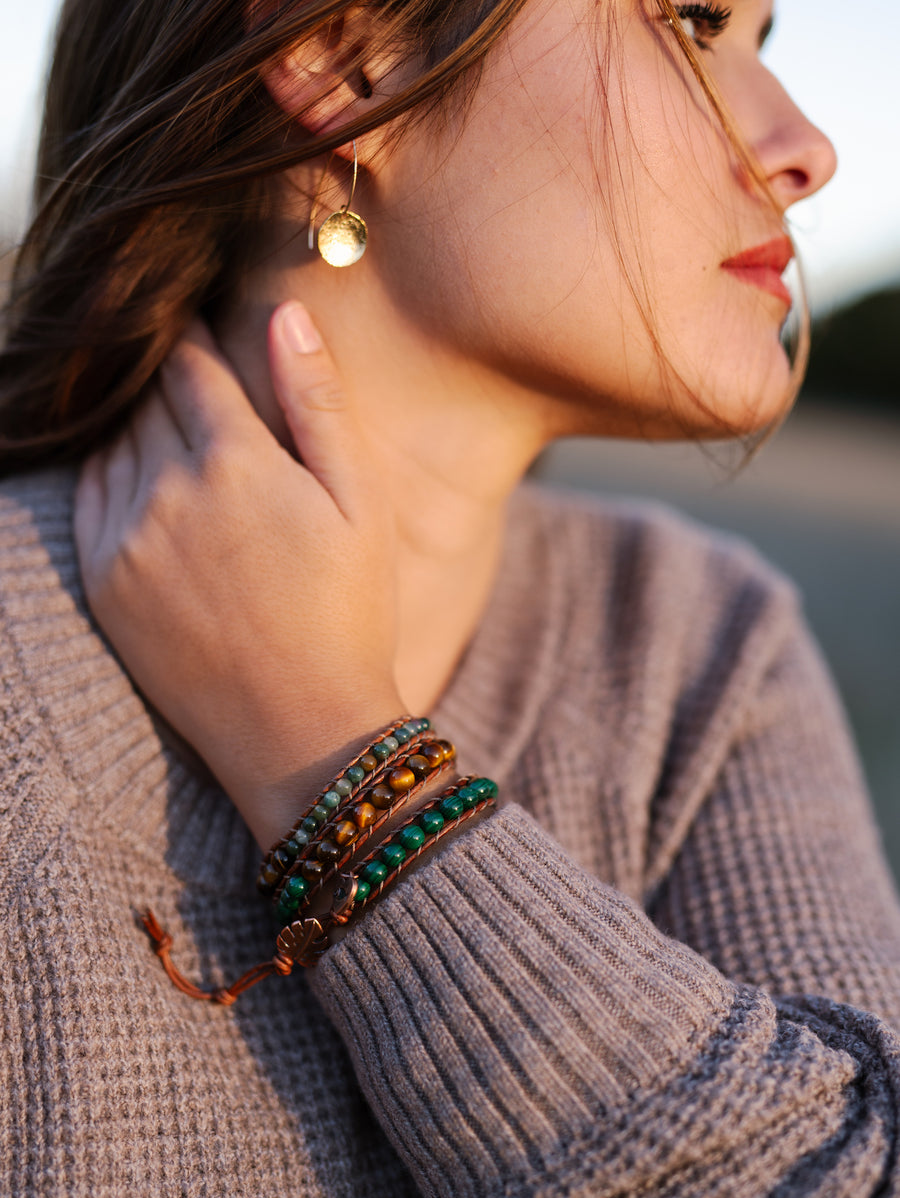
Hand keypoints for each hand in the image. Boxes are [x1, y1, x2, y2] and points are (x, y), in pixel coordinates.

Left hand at [74, 303, 404, 846]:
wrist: (302, 732)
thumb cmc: (350, 615)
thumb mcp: (360, 504)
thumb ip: (318, 402)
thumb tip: (284, 310)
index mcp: (236, 463)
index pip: (190, 364)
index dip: (196, 338)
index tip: (202, 328)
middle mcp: (168, 491)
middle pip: (148, 399)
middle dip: (170, 380)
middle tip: (193, 378)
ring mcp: (126, 539)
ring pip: (114, 442)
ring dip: (140, 426)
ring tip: (178, 435)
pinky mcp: (102, 581)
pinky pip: (91, 495)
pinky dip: (113, 473)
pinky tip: (152, 485)